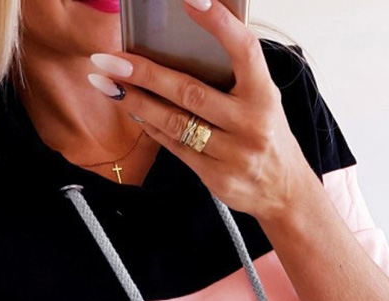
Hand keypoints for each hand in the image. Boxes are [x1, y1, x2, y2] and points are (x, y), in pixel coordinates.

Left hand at [87, 0, 311, 219]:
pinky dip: (150, 126)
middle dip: (145, 73)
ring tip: (106, 83)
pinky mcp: (215, 176)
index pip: (244, 50)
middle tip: (111, 59)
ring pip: (175, 123)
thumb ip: (236, 76)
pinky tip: (131, 109)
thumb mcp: (263, 100)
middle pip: (190, 93)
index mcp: (264, 95)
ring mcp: (232, 154)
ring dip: (136, 101)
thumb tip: (184, 44)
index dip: (219, 23)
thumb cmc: (267, 136)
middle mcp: (250, 123)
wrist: (283, 190)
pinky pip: (175, 147)